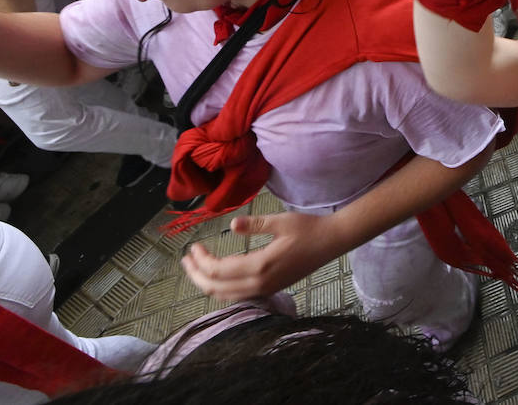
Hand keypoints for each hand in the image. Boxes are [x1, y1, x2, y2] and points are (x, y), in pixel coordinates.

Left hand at [181, 211, 339, 300]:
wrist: (332, 242)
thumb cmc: (308, 228)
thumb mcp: (281, 221)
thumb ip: (255, 225)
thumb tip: (232, 225)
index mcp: (261, 266)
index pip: (219, 271)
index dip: (201, 261)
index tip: (193, 246)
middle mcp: (260, 283)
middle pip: (217, 288)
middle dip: (197, 275)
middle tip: (186, 260)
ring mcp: (266, 289)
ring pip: (226, 296)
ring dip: (206, 283)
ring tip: (195, 269)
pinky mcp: (270, 289)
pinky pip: (237, 296)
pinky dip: (221, 288)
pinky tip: (217, 276)